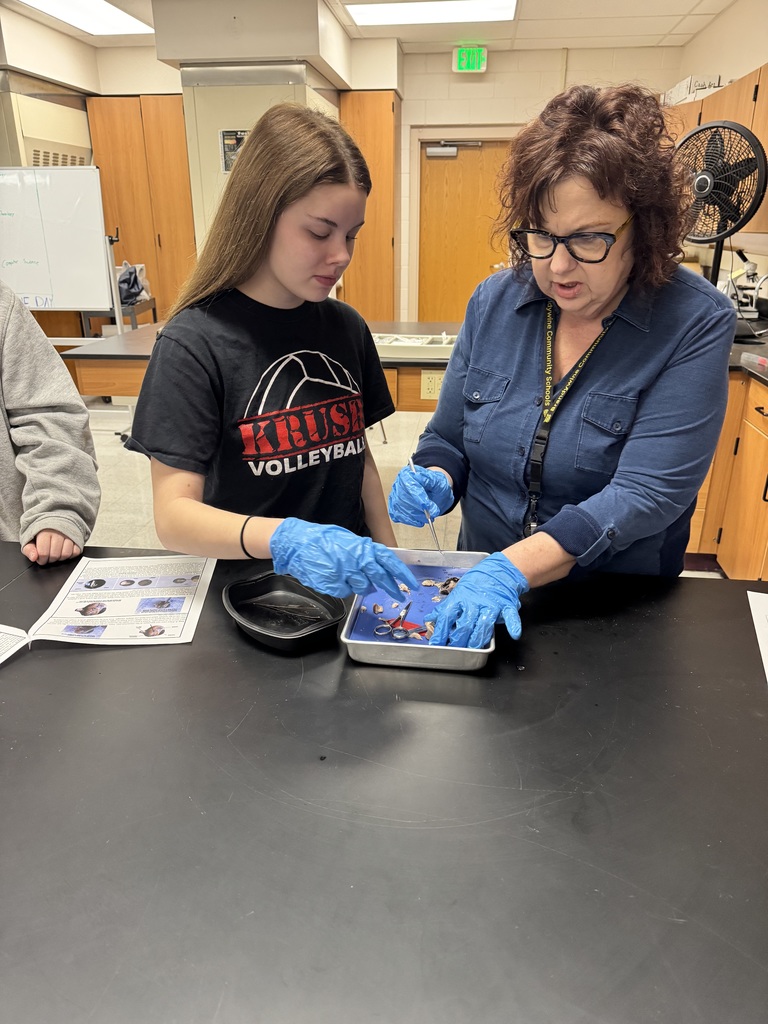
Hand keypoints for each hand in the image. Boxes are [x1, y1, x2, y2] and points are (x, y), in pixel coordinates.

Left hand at [22, 530, 80, 565]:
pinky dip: (70, 554)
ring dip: (60, 558)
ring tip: (56, 553)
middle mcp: (58, 532)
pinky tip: (64, 551)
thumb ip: (28, 549)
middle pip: (55, 555)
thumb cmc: (42, 530)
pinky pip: (75, 552)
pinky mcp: (77, 538)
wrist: (55, 518)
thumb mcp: (30, 539)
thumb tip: (34, 558)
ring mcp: (69, 535)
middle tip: (48, 556)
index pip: (43, 553)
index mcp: (44, 532)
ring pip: (65, 554)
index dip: (41, 559)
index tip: (40, 558)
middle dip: (50, 559)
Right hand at [270, 518, 417, 600]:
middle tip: (399, 596)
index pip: (389, 561)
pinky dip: (343, 587)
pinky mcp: (334, 584)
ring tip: (349, 575)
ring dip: (360, 585)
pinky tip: (334, 577)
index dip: (402, 574)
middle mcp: (357, 560)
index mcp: (363, 547)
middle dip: (391, 588)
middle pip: (380, 578)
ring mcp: (346, 573)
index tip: (411, 584)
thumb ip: (364, 553)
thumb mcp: (348, 540)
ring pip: (362, 587)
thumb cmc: (323, 540)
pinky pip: (345, 591)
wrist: (298, 543)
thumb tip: (377, 566)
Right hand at [388, 464, 453, 526]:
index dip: (418, 496)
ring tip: (428, 518)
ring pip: (400, 508)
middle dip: (418, 509)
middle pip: (403, 498)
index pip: (409, 485)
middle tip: (432, 514)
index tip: (427, 506)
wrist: (434, 492)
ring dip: (415, 516)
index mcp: (408, 473)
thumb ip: (431, 483)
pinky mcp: (394, 507)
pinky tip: (418, 521)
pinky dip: (408, 520)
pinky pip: (397, 515)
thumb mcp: (439, 481)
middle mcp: (398, 483)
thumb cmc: (435, 485)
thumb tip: (424, 491)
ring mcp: (395, 495)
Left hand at [426, 552, 528, 648]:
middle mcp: (475, 602)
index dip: (441, 632)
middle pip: (465, 624)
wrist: (499, 571)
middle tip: (454, 649)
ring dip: (478, 638)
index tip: (436, 644)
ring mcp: (491, 604)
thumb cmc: (477, 582)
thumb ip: (445, 608)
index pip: (447, 616)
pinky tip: (514, 634)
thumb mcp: (457, 592)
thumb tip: (430, 618)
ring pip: (484, 624)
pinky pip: (511, 616)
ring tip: (473, 647)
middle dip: (459, 639)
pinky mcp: (506, 606)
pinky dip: (513, 625)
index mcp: (460, 598)